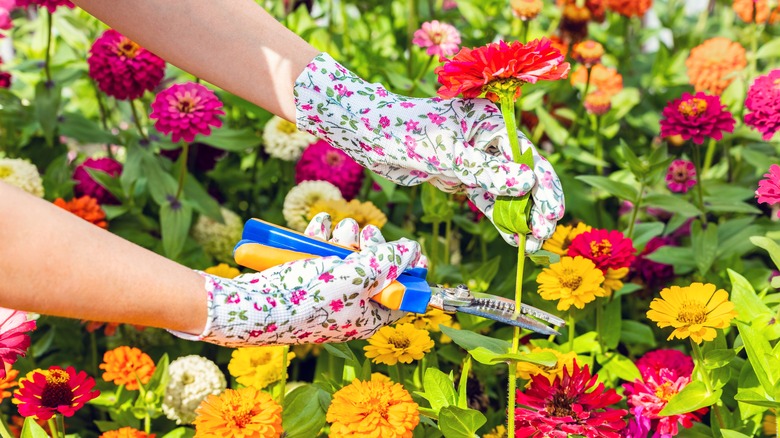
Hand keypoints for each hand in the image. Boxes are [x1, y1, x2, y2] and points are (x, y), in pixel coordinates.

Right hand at [172, 213, 422, 346]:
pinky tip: (318, 225)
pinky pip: (322, 250)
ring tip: (336, 231)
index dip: (409, 269)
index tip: (412, 248)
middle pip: (375, 268)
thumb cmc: (310, 297)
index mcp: (369, 316)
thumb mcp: (359, 277)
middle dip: (372, 245)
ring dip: (345, 235)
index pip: (402, 294)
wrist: (256, 305)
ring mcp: (328, 289)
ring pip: (348, 253)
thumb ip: (389, 262)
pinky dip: (321, 234)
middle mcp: (351, 305)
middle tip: (366, 235)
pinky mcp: (307, 275)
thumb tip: (412, 252)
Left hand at [294, 53, 563, 249]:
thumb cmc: (405, 134)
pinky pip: (486, 196)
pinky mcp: (461, 172)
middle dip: (535, 206)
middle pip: (524, 175)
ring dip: (518, 215)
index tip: (549, 218)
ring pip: (506, 189)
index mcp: (493, 122)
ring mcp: (476, 156)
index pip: (529, 158)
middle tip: (541, 237)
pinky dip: (498, 215)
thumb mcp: (447, 155)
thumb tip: (528, 183)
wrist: (369, 135)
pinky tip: (511, 236)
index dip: (544, 190)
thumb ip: (486, 171)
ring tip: (529, 243)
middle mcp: (489, 137)